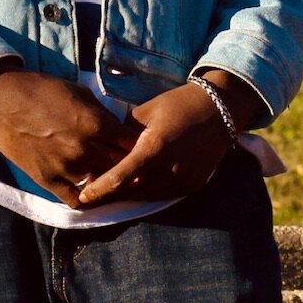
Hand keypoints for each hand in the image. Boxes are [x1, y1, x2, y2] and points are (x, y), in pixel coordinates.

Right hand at [0, 69, 138, 208]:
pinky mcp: (47, 180)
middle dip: (129, 167)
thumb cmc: (42, 90)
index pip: (133, 144)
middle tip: (131, 168)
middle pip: (122, 167)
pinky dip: (86, 200)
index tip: (141, 147)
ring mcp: (66, 167)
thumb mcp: (81, 93)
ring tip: (112, 181)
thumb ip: (102, 115)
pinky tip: (90, 193)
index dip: (140, 147)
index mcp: (96, 123)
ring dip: (108, 184)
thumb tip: (118, 129)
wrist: (1, 100)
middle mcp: (85, 148)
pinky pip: (75, 200)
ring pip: (101, 186)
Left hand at [75, 75, 255, 207]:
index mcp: (155, 148)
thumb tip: (104, 149)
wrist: (220, 110)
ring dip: (128, 195)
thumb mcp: (145, 111)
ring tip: (111, 191)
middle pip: (131, 192)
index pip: (121, 177)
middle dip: (110, 195)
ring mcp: (183, 180)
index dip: (100, 190)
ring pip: (146, 196)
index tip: (83, 198)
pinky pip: (162, 194)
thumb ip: (124, 134)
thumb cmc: (179, 104)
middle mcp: (170, 169)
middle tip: (91, 195)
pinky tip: (137, 185)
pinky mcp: (192, 185)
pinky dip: (147, 192)